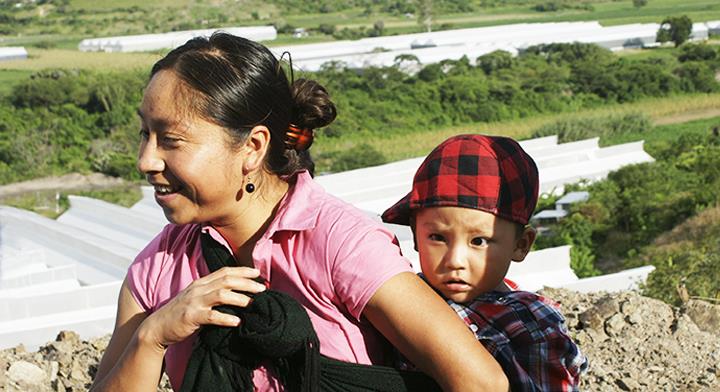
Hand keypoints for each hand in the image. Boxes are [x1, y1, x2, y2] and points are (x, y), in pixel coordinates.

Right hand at [139, 266, 266, 349]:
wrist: (157, 327)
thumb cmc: (181, 313)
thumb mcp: (196, 298)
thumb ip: (212, 293)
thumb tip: (236, 293)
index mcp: (201, 283)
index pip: (225, 271)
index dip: (242, 271)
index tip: (257, 273)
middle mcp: (198, 289)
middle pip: (226, 280)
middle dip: (246, 283)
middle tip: (262, 288)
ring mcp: (194, 302)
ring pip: (221, 295)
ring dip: (239, 298)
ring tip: (253, 303)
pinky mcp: (190, 317)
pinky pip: (211, 316)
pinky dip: (225, 318)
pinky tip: (237, 322)